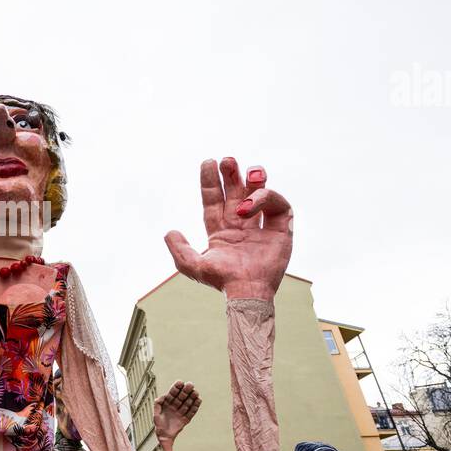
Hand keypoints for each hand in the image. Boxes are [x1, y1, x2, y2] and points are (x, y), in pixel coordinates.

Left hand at [152, 380, 200, 450]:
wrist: (163, 437)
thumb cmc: (159, 426)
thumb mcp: (155, 415)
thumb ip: (157, 405)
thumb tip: (160, 397)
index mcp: (167, 405)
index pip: (172, 394)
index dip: (176, 388)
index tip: (180, 382)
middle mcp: (174, 407)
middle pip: (181, 397)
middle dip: (185, 391)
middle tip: (190, 384)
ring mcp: (180, 412)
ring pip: (187, 403)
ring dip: (191, 398)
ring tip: (195, 392)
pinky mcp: (185, 419)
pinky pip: (191, 412)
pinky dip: (195, 406)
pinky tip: (199, 400)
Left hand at [164, 158, 292, 301]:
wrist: (246, 291)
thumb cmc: (222, 280)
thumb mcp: (192, 265)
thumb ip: (179, 249)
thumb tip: (170, 232)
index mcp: (221, 229)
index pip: (214, 199)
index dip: (210, 181)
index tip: (208, 162)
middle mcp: (240, 224)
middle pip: (236, 192)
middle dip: (232, 174)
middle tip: (227, 160)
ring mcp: (260, 225)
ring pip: (259, 193)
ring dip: (254, 180)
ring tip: (250, 173)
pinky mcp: (280, 229)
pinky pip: (278, 205)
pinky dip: (267, 198)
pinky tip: (250, 205)